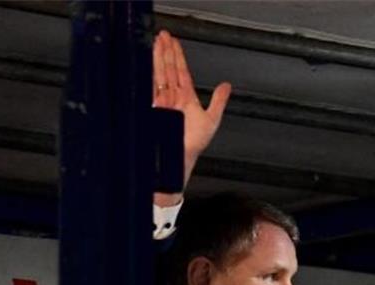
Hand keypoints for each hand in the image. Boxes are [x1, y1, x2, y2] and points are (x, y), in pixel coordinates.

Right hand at [153, 30, 230, 195]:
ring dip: (158, 56)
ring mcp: (161, 101)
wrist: (179, 160)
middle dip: (165, 51)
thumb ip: (218, 101)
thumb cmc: (192, 146)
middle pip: (168, 69)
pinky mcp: (153, 107)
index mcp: (185, 98)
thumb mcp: (212, 120)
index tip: (174, 42)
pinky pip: (151, 86)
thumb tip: (226, 86)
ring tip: (157, 41)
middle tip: (163, 35)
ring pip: (159, 74)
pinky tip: (148, 60)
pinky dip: (150, 72)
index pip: (180, 71)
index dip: (178, 55)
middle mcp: (172, 98)